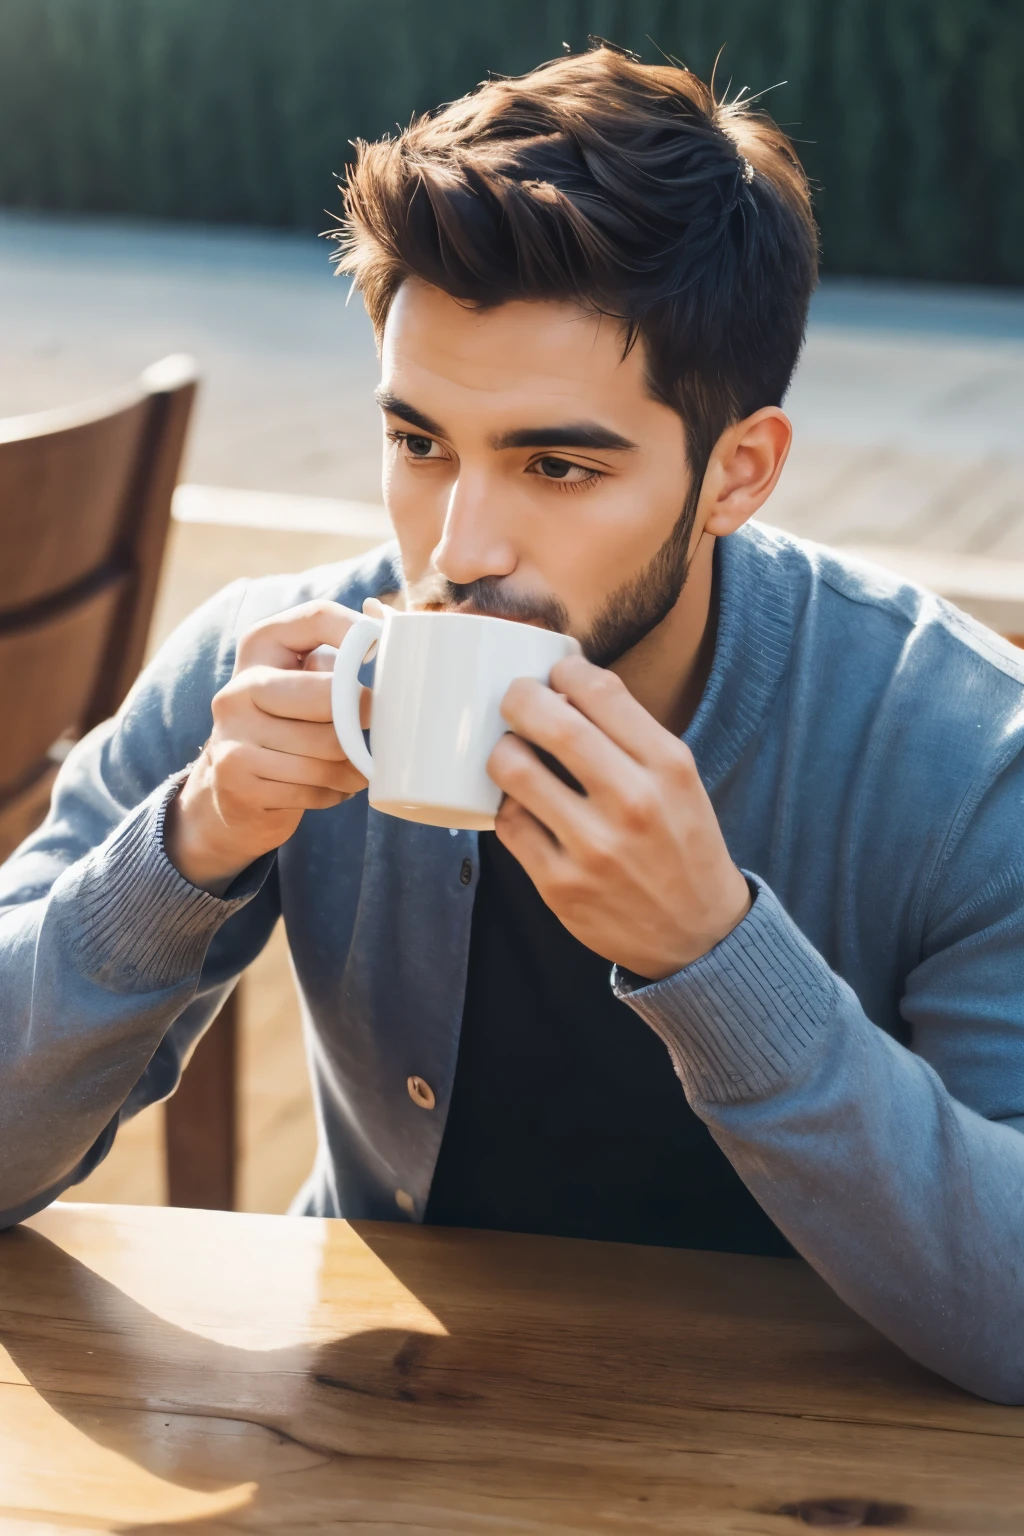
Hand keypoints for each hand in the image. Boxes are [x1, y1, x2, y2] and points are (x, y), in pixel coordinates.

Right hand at [165, 600, 368, 894]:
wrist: (233, 786)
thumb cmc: (289, 723)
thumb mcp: (306, 678)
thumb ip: (340, 652)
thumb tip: (383, 618)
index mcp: (261, 646)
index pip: (319, 618)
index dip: (359, 633)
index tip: (382, 654)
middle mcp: (239, 685)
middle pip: (327, 694)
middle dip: (366, 716)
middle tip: (386, 730)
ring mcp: (231, 730)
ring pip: (325, 749)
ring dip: (356, 766)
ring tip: (363, 768)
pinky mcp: (233, 774)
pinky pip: (309, 786)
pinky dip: (333, 792)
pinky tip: (334, 787)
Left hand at [487, 655, 750, 979]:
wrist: (699, 936)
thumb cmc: (682, 845)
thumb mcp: (680, 780)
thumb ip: (631, 735)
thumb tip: (564, 685)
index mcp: (668, 765)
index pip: (599, 690)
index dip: (564, 672)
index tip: (555, 676)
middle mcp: (633, 801)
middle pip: (549, 721)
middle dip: (518, 697)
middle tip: (513, 700)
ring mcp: (593, 847)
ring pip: (514, 770)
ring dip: (502, 750)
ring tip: (510, 751)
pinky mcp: (560, 885)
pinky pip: (508, 824)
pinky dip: (504, 804)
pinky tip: (517, 800)